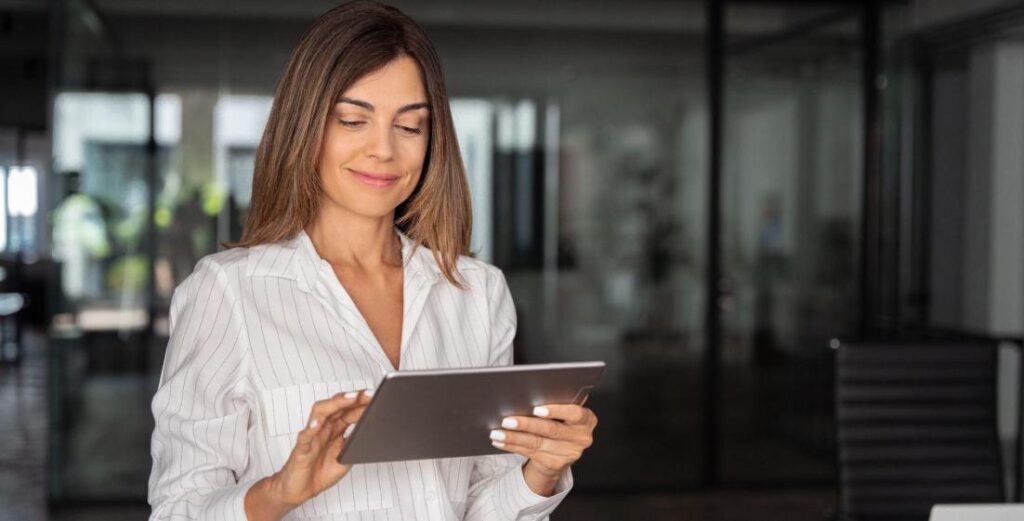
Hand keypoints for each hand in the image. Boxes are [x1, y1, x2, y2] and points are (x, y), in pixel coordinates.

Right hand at [268, 390, 372, 506]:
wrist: (300, 489)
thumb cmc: (320, 471)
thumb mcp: (345, 456)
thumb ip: (354, 442)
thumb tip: (371, 430)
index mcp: (334, 429)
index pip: (348, 410)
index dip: (362, 403)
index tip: (375, 396)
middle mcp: (323, 428)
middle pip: (336, 406)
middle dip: (352, 398)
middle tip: (367, 393)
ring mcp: (312, 437)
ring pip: (320, 413)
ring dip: (335, 404)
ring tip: (350, 398)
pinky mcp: (301, 450)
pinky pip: (305, 437)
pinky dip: (310, 429)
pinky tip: (317, 424)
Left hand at [489, 403, 597, 493]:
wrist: (563, 450)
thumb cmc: (560, 421)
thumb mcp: (564, 412)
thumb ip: (556, 402)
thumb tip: (528, 393)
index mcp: (586, 419)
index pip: (575, 413)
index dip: (556, 411)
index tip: (537, 408)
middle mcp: (581, 437)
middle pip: (551, 429)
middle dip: (526, 424)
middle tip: (507, 420)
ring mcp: (569, 453)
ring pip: (537, 443)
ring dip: (513, 437)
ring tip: (497, 432)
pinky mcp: (555, 464)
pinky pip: (530, 453)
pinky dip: (513, 446)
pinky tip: (500, 441)